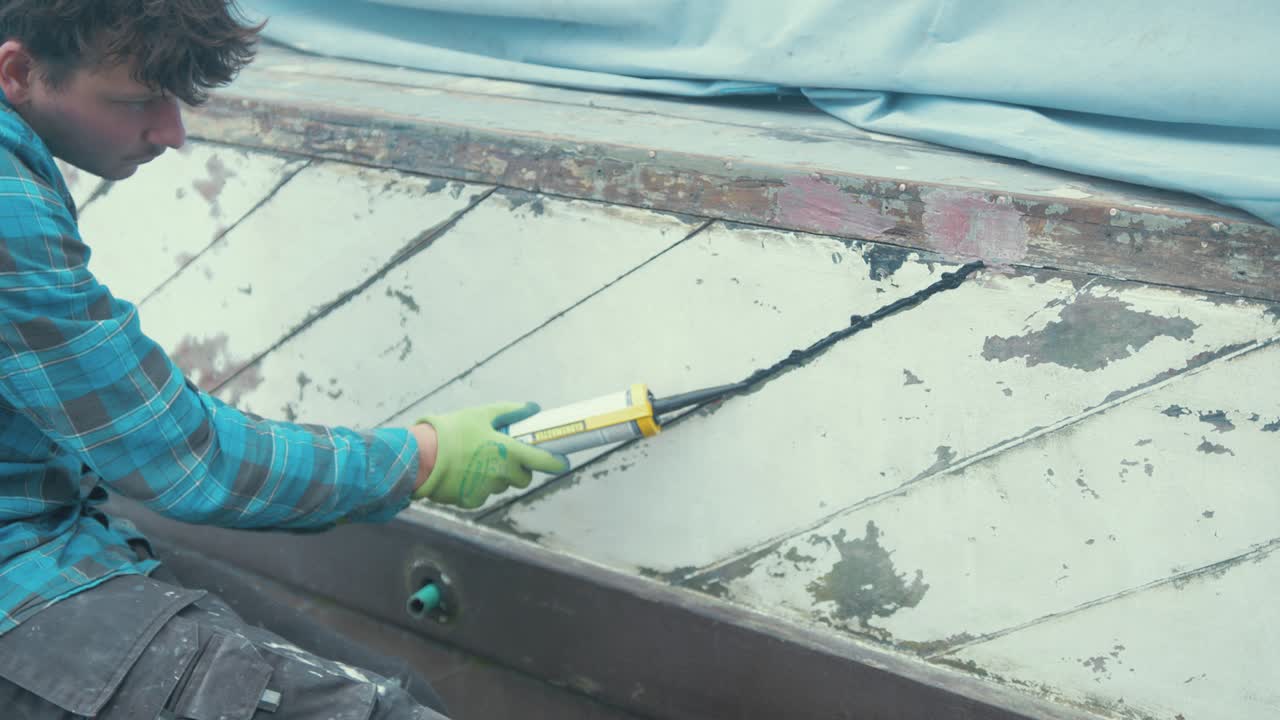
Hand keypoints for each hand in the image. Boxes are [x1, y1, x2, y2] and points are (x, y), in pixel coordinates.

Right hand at [413, 402, 568, 508]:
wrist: (420, 456)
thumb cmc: (452, 431)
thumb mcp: (482, 415)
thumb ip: (511, 412)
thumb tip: (533, 407)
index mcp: (508, 452)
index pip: (543, 462)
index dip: (556, 463)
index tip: (563, 462)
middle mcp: (502, 474)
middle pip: (524, 478)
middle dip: (519, 469)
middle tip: (505, 456)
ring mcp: (487, 490)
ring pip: (502, 485)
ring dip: (497, 477)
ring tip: (477, 461)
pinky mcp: (472, 501)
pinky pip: (483, 494)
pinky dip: (478, 485)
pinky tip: (464, 472)